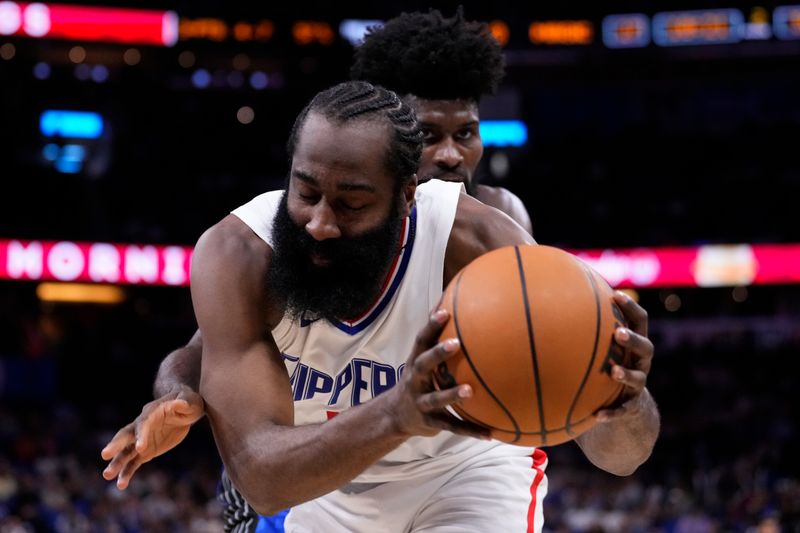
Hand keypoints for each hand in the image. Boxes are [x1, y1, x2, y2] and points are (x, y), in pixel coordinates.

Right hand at [101, 385, 204, 488]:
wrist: (185, 408)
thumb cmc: (187, 401)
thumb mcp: (189, 400)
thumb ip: (183, 402)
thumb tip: (181, 403)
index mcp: (151, 413)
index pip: (143, 424)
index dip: (141, 435)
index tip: (140, 448)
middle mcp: (142, 427)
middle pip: (126, 435)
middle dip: (116, 444)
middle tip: (105, 455)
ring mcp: (142, 440)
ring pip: (126, 452)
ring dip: (117, 463)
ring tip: (106, 476)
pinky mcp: (146, 451)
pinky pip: (134, 463)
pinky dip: (127, 473)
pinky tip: (121, 485)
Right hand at [385, 309, 489, 439]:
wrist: (394, 416)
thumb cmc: (417, 381)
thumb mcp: (421, 361)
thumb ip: (436, 341)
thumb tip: (452, 307)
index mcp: (415, 363)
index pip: (421, 340)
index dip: (431, 325)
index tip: (444, 311)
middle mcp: (415, 381)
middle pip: (424, 364)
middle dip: (438, 354)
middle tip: (457, 343)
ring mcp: (421, 403)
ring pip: (436, 399)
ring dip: (452, 395)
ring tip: (470, 391)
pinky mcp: (429, 423)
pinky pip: (452, 427)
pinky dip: (470, 431)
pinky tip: (490, 434)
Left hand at [596, 291, 653, 422]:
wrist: (628, 404)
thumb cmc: (610, 363)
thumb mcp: (606, 345)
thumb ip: (590, 326)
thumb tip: (563, 297)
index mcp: (635, 343)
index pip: (640, 321)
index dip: (631, 308)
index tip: (616, 295)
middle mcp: (641, 362)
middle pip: (645, 347)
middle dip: (632, 339)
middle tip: (617, 333)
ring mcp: (638, 384)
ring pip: (638, 379)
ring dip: (626, 374)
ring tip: (613, 372)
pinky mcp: (631, 406)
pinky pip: (623, 410)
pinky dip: (612, 413)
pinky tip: (597, 415)